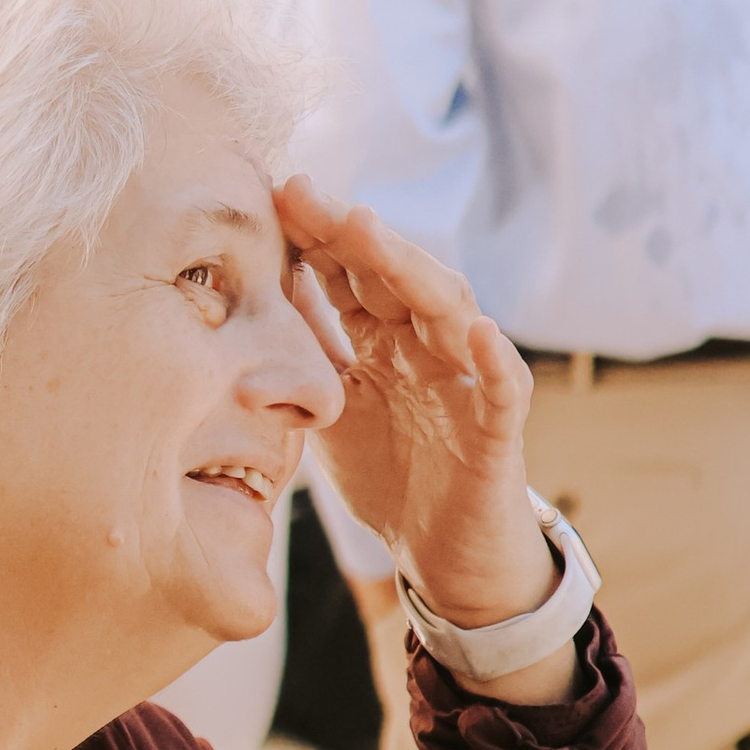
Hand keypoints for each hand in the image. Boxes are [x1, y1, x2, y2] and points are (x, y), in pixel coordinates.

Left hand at [279, 175, 553, 629]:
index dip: (315, 237)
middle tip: (303, 193)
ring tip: (368, 231)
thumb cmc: (390, 476)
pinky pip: (503, 390)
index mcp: (381, 342)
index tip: (270, 198)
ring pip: (448, 312)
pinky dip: (495, 359)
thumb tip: (246, 304)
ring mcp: (465, 383)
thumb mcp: (328, 412)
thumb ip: (303, 359)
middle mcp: (425, 348)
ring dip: (410, 269)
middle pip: (393, 277)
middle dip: (349, 234)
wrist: (444, 555)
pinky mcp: (497, 432)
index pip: (350, 276)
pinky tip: (475, 331)